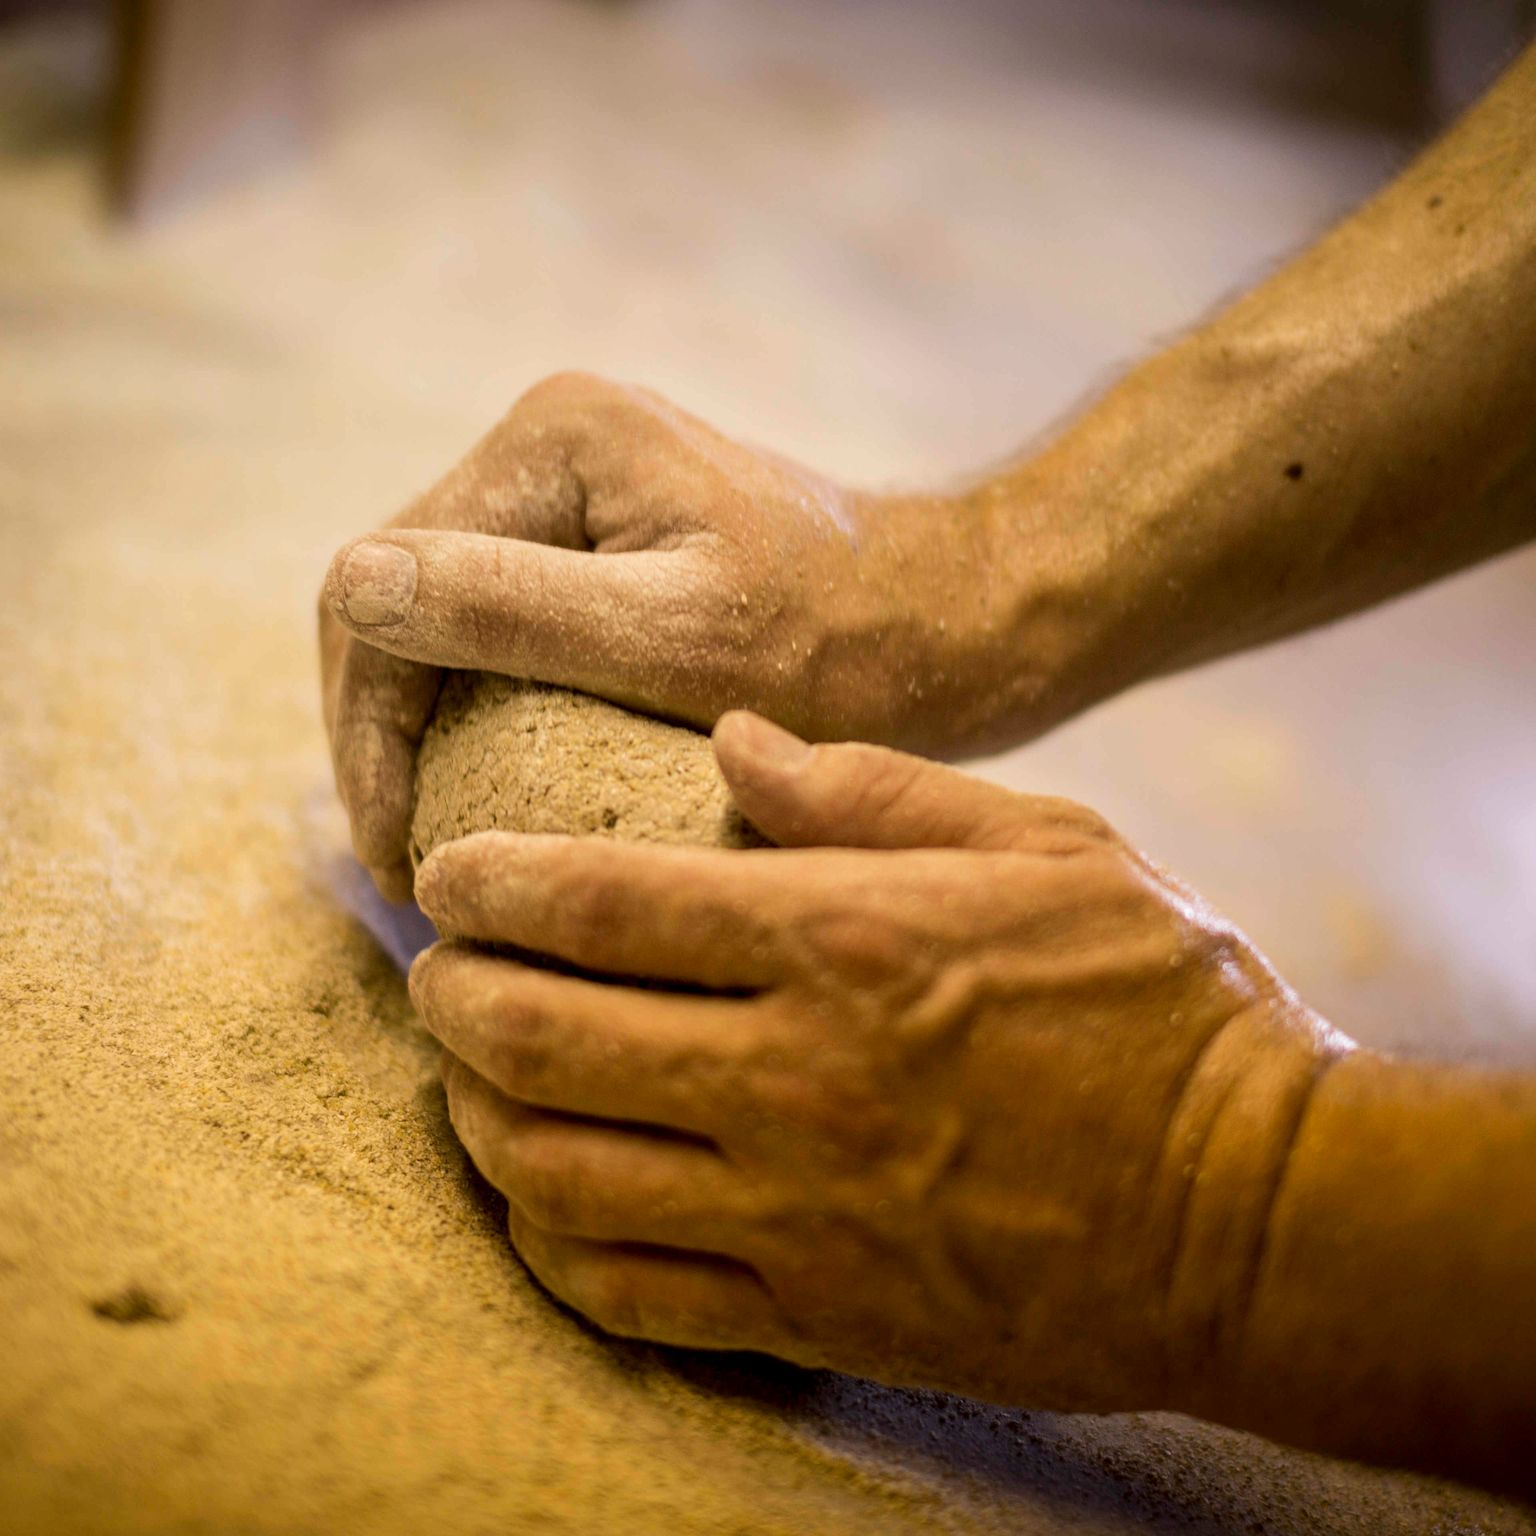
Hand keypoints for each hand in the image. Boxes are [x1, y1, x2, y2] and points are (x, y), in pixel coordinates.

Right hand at [319, 372, 1093, 900]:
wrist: (951, 625)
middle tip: (405, 858)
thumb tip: (354, 586)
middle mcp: (549, 445)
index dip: (371, 725)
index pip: (386, 581)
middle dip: (384, 731)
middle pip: (399, 595)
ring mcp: (574, 490)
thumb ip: (515, 609)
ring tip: (434, 837)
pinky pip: (496, 625)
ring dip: (419, 726)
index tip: (398, 850)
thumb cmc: (843, 643)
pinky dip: (473, 708)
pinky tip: (482, 784)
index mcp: (554, 441)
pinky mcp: (602, 540)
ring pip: (439, 617)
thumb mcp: (680, 639)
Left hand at [408, 713, 1349, 1413]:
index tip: (447, 871)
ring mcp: (798, 1211)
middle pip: (545, 1036)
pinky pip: (629, 1295)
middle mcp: (795, 1077)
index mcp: (845, 941)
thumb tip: (734, 739)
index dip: (494, 882)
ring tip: (466, 1074)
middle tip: (438, 965)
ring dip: (478, 1116)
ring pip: (559, 1173)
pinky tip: (534, 1199)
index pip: (603, 902)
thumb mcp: (1046, 844)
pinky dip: (549, 1245)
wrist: (1257, 1211)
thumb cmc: (1160, 1001)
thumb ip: (875, 787)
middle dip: (455, 994)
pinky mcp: (818, 1313)